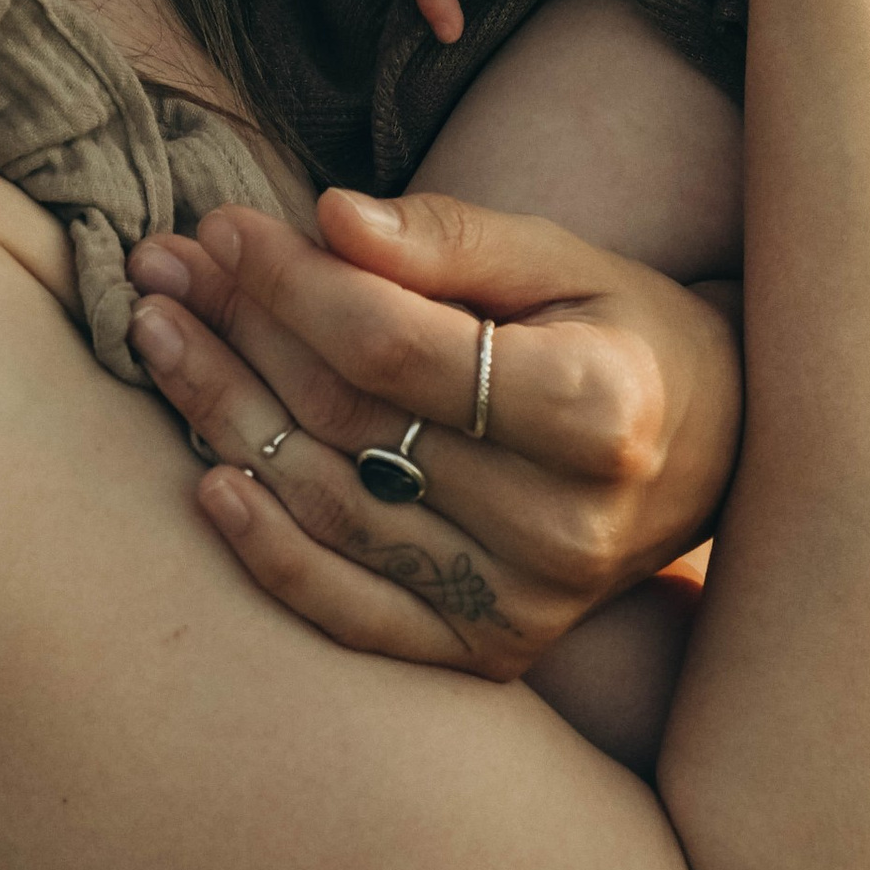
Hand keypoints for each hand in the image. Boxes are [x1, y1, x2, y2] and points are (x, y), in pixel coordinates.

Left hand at [124, 186, 742, 684]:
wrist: (710, 454)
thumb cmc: (623, 329)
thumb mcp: (562, 256)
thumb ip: (449, 238)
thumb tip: (328, 215)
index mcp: (596, 407)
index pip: (394, 344)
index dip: (294, 281)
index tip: (225, 225)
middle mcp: (561, 525)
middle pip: (349, 421)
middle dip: (240, 331)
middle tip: (164, 264)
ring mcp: (523, 605)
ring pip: (330, 505)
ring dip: (224, 415)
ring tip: (158, 334)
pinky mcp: (489, 654)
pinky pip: (353, 613)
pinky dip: (269, 552)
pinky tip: (205, 480)